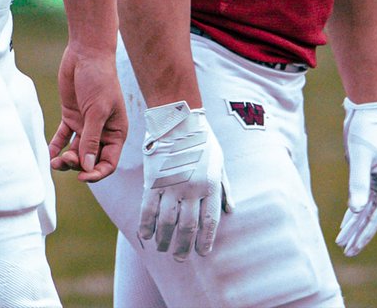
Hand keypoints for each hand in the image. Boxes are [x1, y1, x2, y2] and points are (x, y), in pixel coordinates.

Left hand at [48, 45, 126, 182]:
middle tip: (66, 160)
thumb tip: (87, 167)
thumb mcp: (97, 110)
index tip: (82, 176)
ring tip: (55, 161)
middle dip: (78, 164)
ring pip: (76, 151)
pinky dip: (57, 146)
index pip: (108, 162)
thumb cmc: (99, 79)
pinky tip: (49, 154)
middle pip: (90, 159)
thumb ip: (91, 139)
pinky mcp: (72, 116)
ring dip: (66, 159)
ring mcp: (85, 124)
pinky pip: (64, 137)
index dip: (96, 173)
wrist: (86, 54)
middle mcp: (101, 131)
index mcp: (115, 132)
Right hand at [139, 100, 231, 260]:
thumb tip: (231, 210)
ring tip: (163, 248)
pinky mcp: (153, 180)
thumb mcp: (219, 161)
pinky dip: (147, 225)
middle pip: (188, 227)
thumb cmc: (201, 139)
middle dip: (183, 246)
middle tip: (179, 257)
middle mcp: (192, 189)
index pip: (209, 222)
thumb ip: (225, 187)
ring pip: (168, 223)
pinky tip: (146, 235)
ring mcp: (172, 186)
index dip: (205, 240)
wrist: (178, 119)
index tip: (202, 253)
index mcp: (210, 186)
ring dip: (165, 240)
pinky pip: (149, 209)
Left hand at [336, 97, 376, 257]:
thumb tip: (356, 210)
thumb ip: (358, 183)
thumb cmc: (365, 129)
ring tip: (342, 241)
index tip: (356, 245)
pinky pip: (360, 196)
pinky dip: (353, 209)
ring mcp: (375, 177)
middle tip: (347, 251)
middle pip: (372, 213)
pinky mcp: (366, 172)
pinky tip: (347, 220)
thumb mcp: (359, 156)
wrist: (365, 108)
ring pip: (366, 207)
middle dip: (359, 233)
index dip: (367, 230)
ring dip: (355, 224)